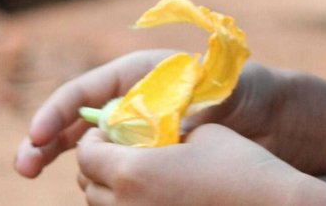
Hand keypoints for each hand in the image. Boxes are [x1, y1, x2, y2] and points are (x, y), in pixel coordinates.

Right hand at [15, 50, 295, 178]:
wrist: (268, 115)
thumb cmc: (244, 91)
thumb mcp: (217, 89)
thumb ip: (184, 100)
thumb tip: (154, 113)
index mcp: (137, 74)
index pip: (84, 90)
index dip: (57, 112)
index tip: (39, 135)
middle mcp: (128, 100)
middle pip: (71, 120)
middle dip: (42, 141)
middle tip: (25, 167)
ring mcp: (131, 130)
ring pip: (84, 148)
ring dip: (61, 160)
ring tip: (42, 173)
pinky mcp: (140, 155)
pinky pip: (107, 166)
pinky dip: (92, 177)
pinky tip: (89, 190)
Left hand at [74, 123, 302, 205]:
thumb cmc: (239, 165)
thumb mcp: (200, 133)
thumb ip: (163, 133)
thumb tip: (147, 134)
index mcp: (130, 172)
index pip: (86, 153)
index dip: (96, 138)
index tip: (114, 130)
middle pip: (88, 185)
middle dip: (100, 164)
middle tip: (125, 150)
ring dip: (113, 190)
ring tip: (145, 175)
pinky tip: (160, 196)